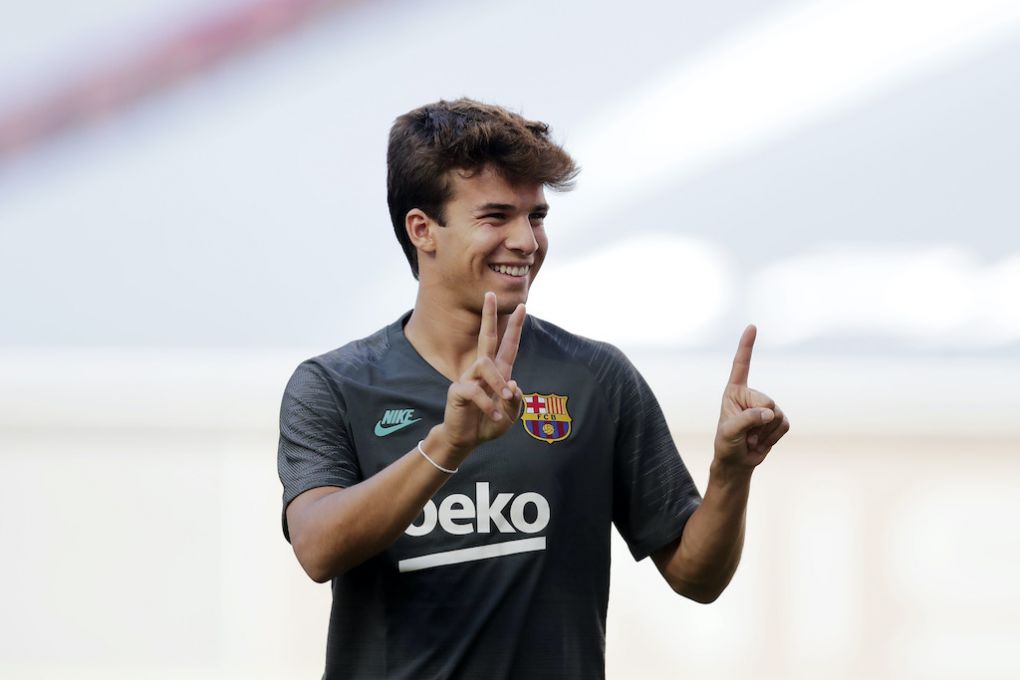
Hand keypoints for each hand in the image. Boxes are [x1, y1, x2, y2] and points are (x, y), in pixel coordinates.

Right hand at [439, 292, 525, 458]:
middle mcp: (483, 370)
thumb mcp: (510, 416)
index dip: (515, 327)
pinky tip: (494, 415)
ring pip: (485, 365)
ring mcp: (469, 378)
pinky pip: (474, 390)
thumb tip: (514, 384)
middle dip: (489, 315)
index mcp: (499, 372)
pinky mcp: (458, 390)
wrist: (466, 440)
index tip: (523, 306)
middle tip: (491, 294)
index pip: (508, 345)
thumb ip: (516, 403)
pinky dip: (488, 404)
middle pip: (487, 337)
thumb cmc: (488, 424)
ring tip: (505, 400)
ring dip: (497, 382)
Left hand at [714, 325, 790, 469]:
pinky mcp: (778, 419)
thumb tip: (769, 413)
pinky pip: (785, 424)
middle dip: (758, 420)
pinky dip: (774, 436)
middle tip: (745, 433)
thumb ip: (747, 420)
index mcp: (734, 391)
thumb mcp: (729, 432)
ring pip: (777, 414)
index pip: (741, 365)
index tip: (752, 326)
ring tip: (751, 437)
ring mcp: (766, 406)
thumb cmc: (727, 444)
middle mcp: (751, 395)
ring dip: (765, 431)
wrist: (737, 462)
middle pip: (767, 400)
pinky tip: (761, 441)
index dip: (746, 346)